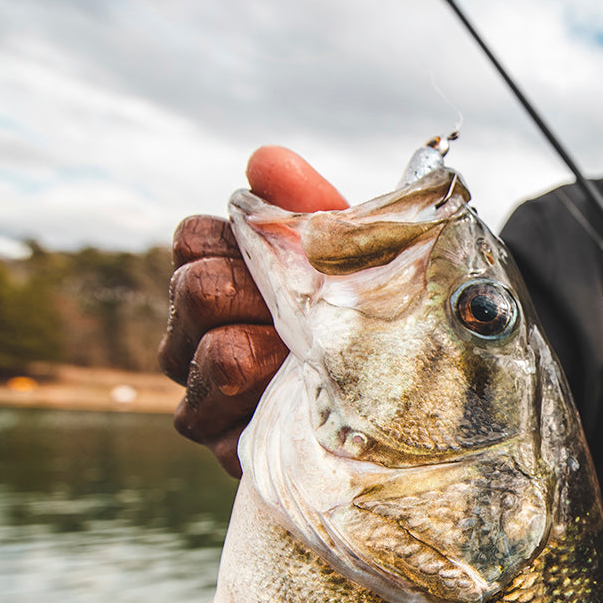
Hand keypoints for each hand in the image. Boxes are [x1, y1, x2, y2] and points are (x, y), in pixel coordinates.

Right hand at [158, 146, 347, 476]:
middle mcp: (192, 331)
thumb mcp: (353, 258)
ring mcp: (200, 389)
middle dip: (262, 297)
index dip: (245, 244)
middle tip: (311, 318)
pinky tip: (304, 406)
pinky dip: (271, 410)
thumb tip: (266, 158)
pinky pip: (224, 424)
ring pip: (211, 356)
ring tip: (310, 362)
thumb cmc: (369, 314)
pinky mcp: (220, 443)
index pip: (194, 236)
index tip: (294, 262)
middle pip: (195, 288)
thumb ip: (311, 205)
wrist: (410, 394)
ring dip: (273, 354)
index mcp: (216, 272)